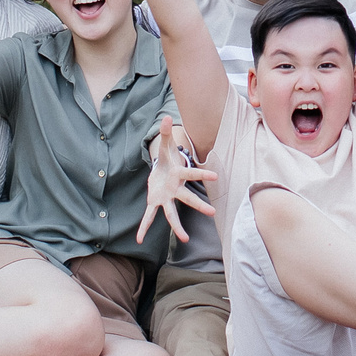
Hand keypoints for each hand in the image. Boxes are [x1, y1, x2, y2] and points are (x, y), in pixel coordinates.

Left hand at [135, 119, 217, 243]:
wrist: (162, 171)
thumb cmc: (167, 158)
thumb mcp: (165, 145)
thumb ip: (165, 133)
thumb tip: (166, 117)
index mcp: (179, 174)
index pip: (192, 173)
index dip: (203, 173)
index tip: (216, 176)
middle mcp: (175, 189)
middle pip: (187, 198)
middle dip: (199, 205)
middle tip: (212, 213)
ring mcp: (166, 198)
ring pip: (172, 214)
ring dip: (177, 226)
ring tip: (185, 239)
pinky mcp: (155, 202)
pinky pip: (149, 216)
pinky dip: (144, 227)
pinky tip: (139, 238)